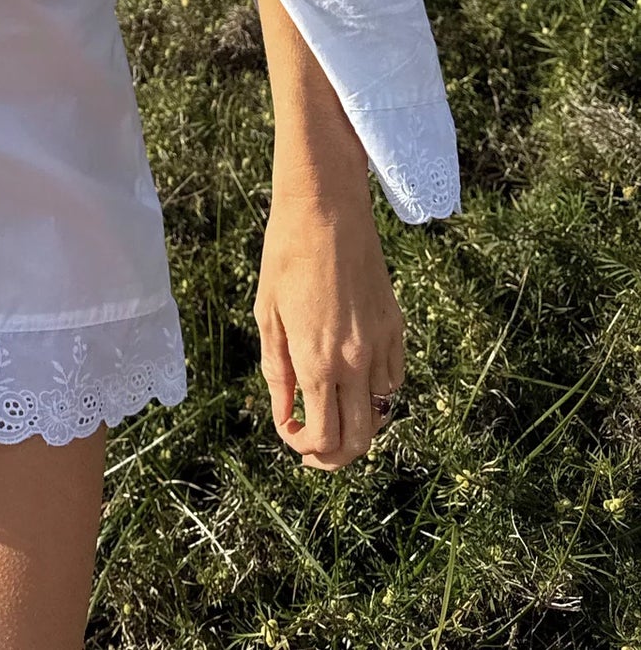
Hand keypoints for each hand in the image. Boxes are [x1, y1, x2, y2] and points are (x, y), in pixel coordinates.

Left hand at [254, 188, 404, 470]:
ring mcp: (381, 344)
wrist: (325, 208)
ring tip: (331, 413)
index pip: (322, 437)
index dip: (304, 448)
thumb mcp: (267, 316)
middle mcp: (355, 361)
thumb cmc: (285, 256)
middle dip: (334, 456)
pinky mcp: (395, 326)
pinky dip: (376, 394)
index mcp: (317, 361)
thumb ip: (277, 373)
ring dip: (356, 426)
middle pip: (358, 440)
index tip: (289, 433)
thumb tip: (286, 416)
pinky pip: (393, 380)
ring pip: (380, 414)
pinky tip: (353, 381)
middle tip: (312, 447)